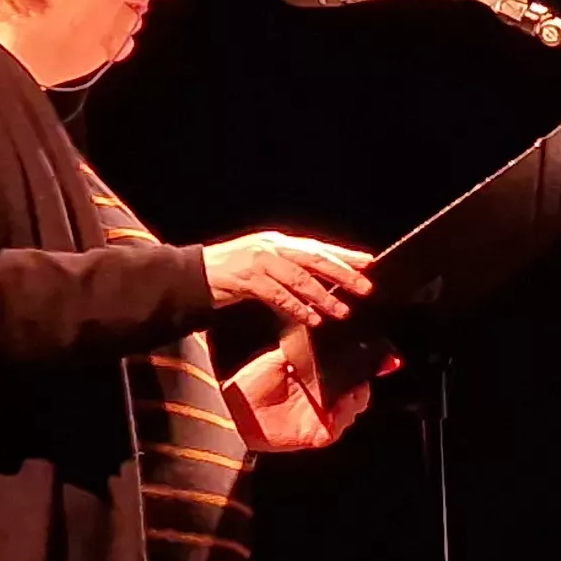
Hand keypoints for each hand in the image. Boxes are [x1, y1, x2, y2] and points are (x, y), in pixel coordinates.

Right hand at [203, 232, 375, 325]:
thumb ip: (290, 269)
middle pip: (315, 259)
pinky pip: (279, 295)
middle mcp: (272, 247)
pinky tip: (312, 319)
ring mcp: (259, 262)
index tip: (369, 262)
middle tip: (365, 287)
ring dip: (324, 297)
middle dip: (343, 273)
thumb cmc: (230, 271)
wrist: (191, 274)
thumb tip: (323, 281)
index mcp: (278, 242)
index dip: (345, 254)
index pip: (318, 247)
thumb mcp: (264, 263)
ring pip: (300, 279)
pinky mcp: (247, 279)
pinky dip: (297, 308)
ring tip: (342, 311)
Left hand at [225, 344, 372, 452]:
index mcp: (318, 380)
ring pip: (352, 410)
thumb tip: (325, 334)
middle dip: (365, 384)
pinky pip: (335, 430)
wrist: (230, 410)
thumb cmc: (250, 384)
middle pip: (359, 392)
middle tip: (363, 375)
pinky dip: (339, 420)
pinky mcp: (313, 435)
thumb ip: (303, 350)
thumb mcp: (279, 359)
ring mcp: (320, 418)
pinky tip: (335, 410)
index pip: (351, 373)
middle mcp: (323, 399)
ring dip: (355, 400)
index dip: (370, 367)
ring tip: (351, 390)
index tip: (386, 360)